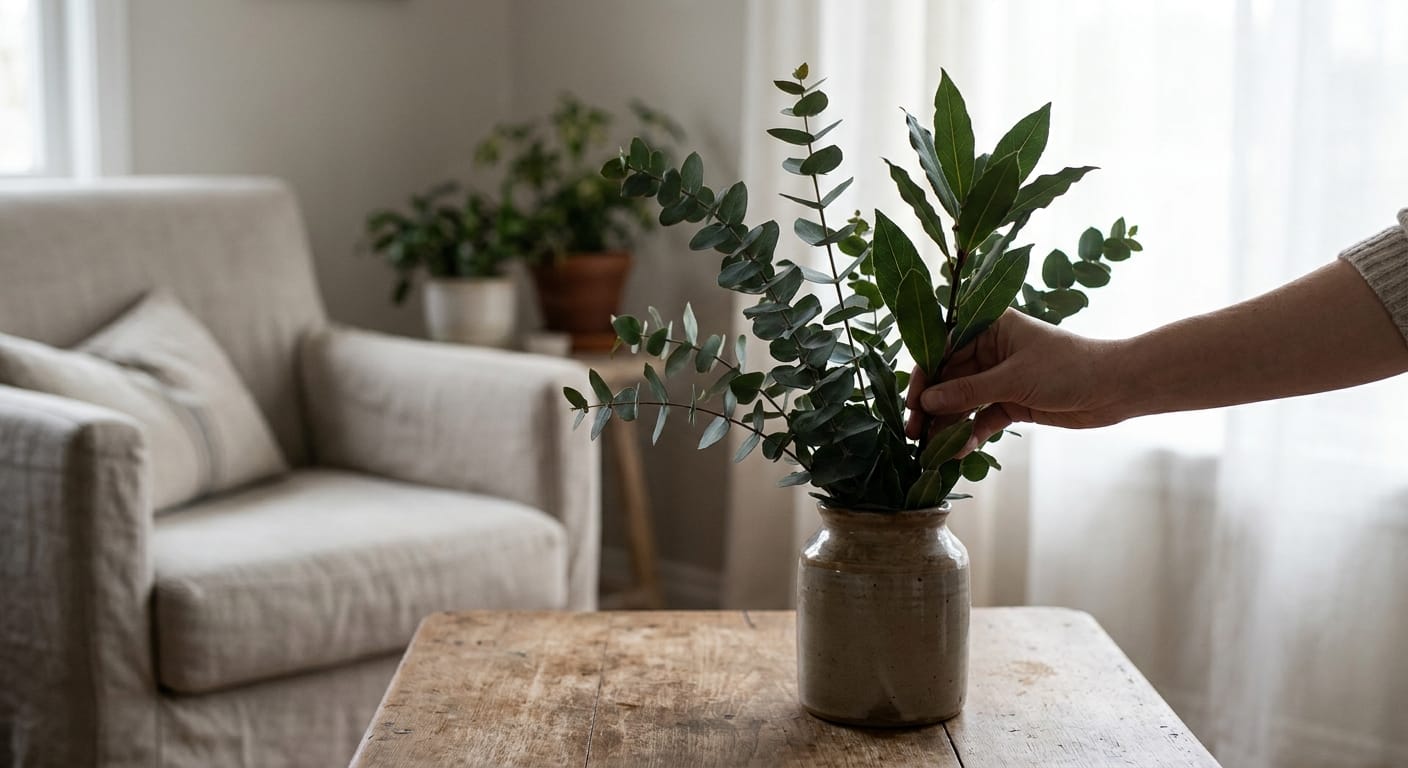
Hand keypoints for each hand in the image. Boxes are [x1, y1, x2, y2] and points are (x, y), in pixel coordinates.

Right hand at [904, 309, 1128, 451]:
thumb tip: (927, 402)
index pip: (944, 348)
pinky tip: (959, 450)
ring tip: (933, 449)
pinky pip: (982, 417)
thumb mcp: (1013, 379)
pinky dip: (971, 433)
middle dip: (932, 406)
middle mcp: (990, 349)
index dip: (925, 375)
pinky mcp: (1011, 401)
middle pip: (949, 378)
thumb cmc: (1068, 368)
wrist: (1115, 388)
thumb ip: (968, 391)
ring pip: (963, 401)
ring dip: (949, 424)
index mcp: (989, 327)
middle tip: (914, 434)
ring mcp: (1000, 377)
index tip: (912, 402)